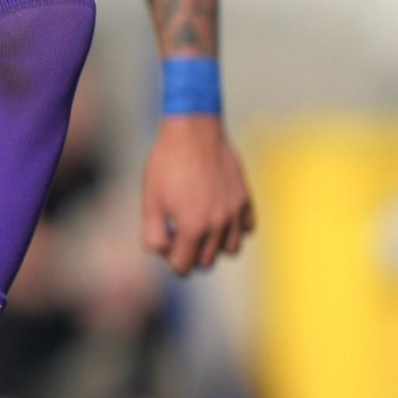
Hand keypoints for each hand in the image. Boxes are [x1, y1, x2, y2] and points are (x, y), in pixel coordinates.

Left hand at [140, 115, 255, 276]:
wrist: (192, 130)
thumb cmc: (166, 163)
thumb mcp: (150, 200)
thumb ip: (153, 233)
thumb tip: (163, 252)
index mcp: (192, 228)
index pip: (183, 267)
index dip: (170, 259)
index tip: (165, 241)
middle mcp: (218, 225)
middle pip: (206, 261)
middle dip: (190, 253)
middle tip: (178, 232)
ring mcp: (235, 212)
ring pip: (231, 249)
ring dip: (214, 245)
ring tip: (200, 226)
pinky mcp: (245, 198)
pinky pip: (246, 228)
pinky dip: (235, 228)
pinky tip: (219, 215)